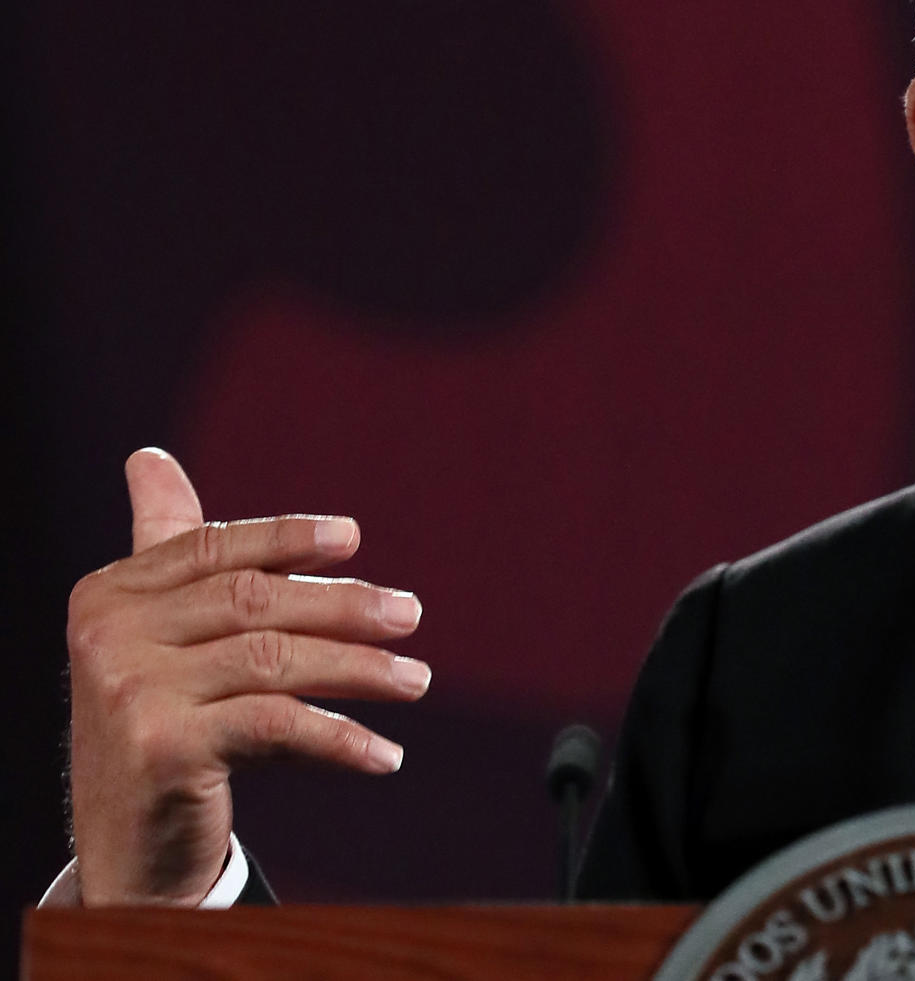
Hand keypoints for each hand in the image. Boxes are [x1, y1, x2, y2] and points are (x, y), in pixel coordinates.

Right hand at [66, 449, 428, 904]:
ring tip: (416, 680)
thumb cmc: (157, 722)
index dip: (287, 538)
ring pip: (276, 660)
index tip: (354, 539)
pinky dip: (341, 738)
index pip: (215, 549)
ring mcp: (132, 693)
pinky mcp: (164, 749)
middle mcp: (109, 637)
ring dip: (361, 670)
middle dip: (344, 605)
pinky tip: (385, 754)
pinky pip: (278, 725)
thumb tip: (148, 457)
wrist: (125, 847)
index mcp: (110, 595)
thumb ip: (169, 550)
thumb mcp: (157, 634)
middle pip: (255, 601)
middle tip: (411, 614)